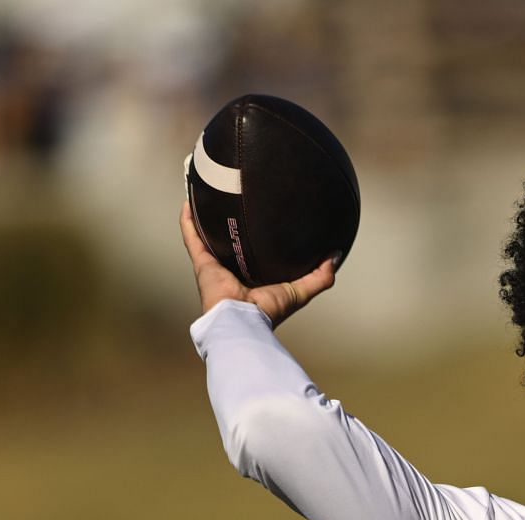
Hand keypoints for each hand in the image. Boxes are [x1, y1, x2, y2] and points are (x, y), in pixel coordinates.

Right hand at [179, 200, 335, 326]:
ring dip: (205, 218)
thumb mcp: (300, 292)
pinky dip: (188, 222)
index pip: (254, 253)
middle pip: (229, 242)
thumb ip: (320, 276)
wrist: (242, 320)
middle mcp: (231, 270)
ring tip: (207, 194)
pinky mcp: (202, 264)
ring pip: (208, 237)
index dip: (257, 238)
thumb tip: (336, 254)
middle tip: (233, 199)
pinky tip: (188, 202)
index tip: (262, 219)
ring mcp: (214, 266)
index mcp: (251, 277)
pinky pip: (192, 238)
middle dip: (229, 224)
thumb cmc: (268, 311)